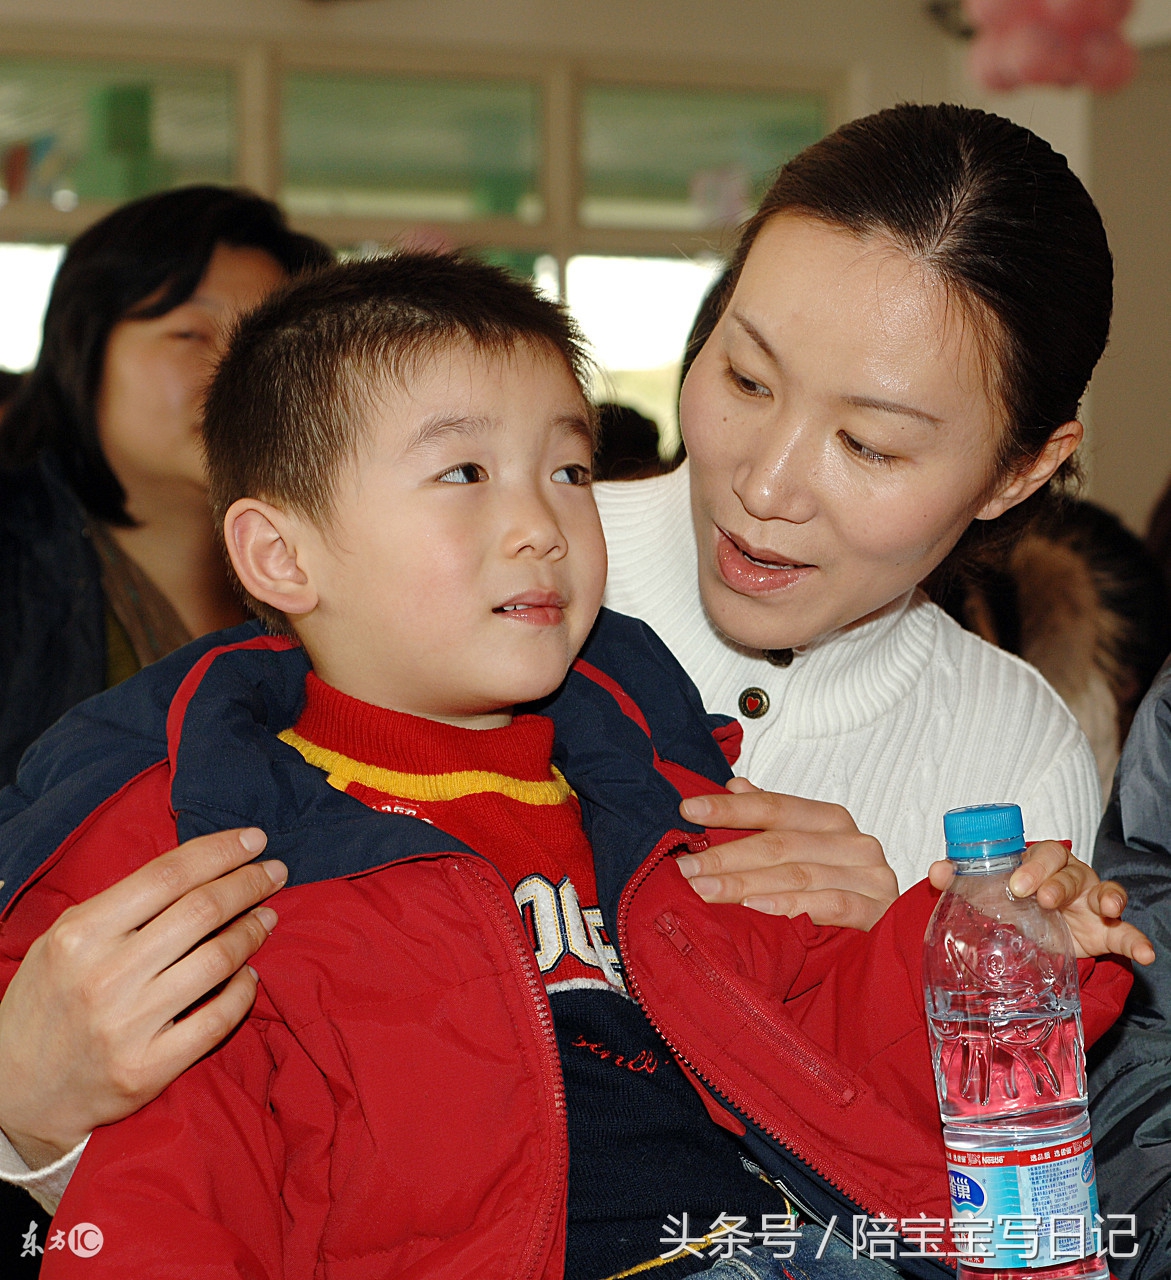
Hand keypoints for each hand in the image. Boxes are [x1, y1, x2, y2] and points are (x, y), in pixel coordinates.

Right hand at [0, 828, 285, 1169]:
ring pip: (218, 961)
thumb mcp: (65, 941)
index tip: (254, 840)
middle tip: (275, 873)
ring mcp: (128, 1025)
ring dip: (252, 932)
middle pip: (202, 911)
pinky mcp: (148, 1069)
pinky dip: (244, 990)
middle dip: (249, 884)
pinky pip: (218, 1018)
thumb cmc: (49, 1001)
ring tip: (267, 918)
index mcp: (81, 934)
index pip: (168, 875)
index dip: (220, 852)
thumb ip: (123, 907)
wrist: (14, 1093)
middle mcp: (105, 976)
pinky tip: (250, 974)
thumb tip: (199, 870)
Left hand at [676, 779, 897, 929]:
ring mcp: (870, 876)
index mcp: (830, 820)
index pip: (774, 806)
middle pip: (779, 843)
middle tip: (686, 867)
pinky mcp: (879, 912)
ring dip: (744, 884)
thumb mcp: (802, 851)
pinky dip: (789, 905)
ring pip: (797, 875)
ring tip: (705, 891)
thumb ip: (771, 818)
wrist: (895, 939)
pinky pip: (829, 905)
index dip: (730, 807)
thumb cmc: (837, 889)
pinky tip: (755, 908)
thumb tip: (735, 784)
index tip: (689, 810)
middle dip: (726, 856)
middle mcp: (853, 842)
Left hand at [928, 840, 1154, 965]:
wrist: (1031, 938)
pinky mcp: (1105, 931)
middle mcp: (1068, 877)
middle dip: (1055, 882)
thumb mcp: (985, 893)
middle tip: (1039, 899)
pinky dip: (1137, 941)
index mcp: (1039, 863)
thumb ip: (959, 881)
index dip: (1031, 864)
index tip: (1015, 883)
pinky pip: (1127, 933)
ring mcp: (1090, 903)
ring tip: (1100, 909)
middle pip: (1068, 870)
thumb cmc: (1010, 904)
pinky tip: (1145, 954)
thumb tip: (935, 871)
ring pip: (1102, 891)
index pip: (1041, 852)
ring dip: (1103, 897)